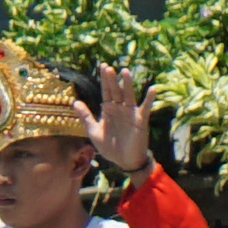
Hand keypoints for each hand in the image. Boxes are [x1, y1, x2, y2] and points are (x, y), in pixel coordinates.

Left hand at [93, 61, 150, 175]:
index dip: (105, 79)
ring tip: (125, 71)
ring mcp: (131, 113)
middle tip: (108, 68)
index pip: (106, 91)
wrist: (124, 161)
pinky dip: (149, 99)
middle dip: (112, 80)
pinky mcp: (140, 120)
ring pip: (129, 95)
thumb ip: (85, 116)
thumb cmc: (110, 147)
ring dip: (127, 84)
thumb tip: (74, 101)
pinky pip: (145, 108)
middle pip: (116, 90)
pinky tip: (152, 89)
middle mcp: (120, 108)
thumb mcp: (94, 131)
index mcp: (109, 109)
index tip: (103, 66)